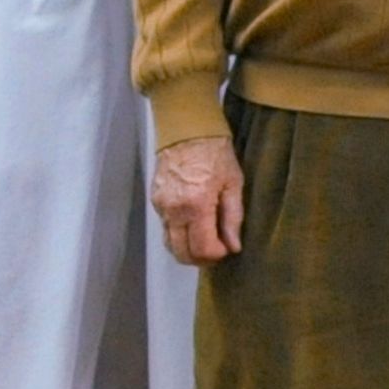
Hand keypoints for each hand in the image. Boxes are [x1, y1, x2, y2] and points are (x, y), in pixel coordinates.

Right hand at [152, 135, 245, 265]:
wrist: (187, 129)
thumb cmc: (215, 153)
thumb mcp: (233, 183)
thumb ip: (233, 218)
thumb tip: (233, 246)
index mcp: (196, 205)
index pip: (201, 249)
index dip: (215, 256)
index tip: (226, 249)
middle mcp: (174, 210)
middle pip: (181, 253)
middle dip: (200, 258)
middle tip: (216, 250)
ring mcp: (161, 206)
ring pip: (170, 243)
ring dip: (188, 248)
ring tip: (206, 239)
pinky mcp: (155, 201)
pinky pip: (166, 228)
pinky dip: (179, 233)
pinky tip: (194, 224)